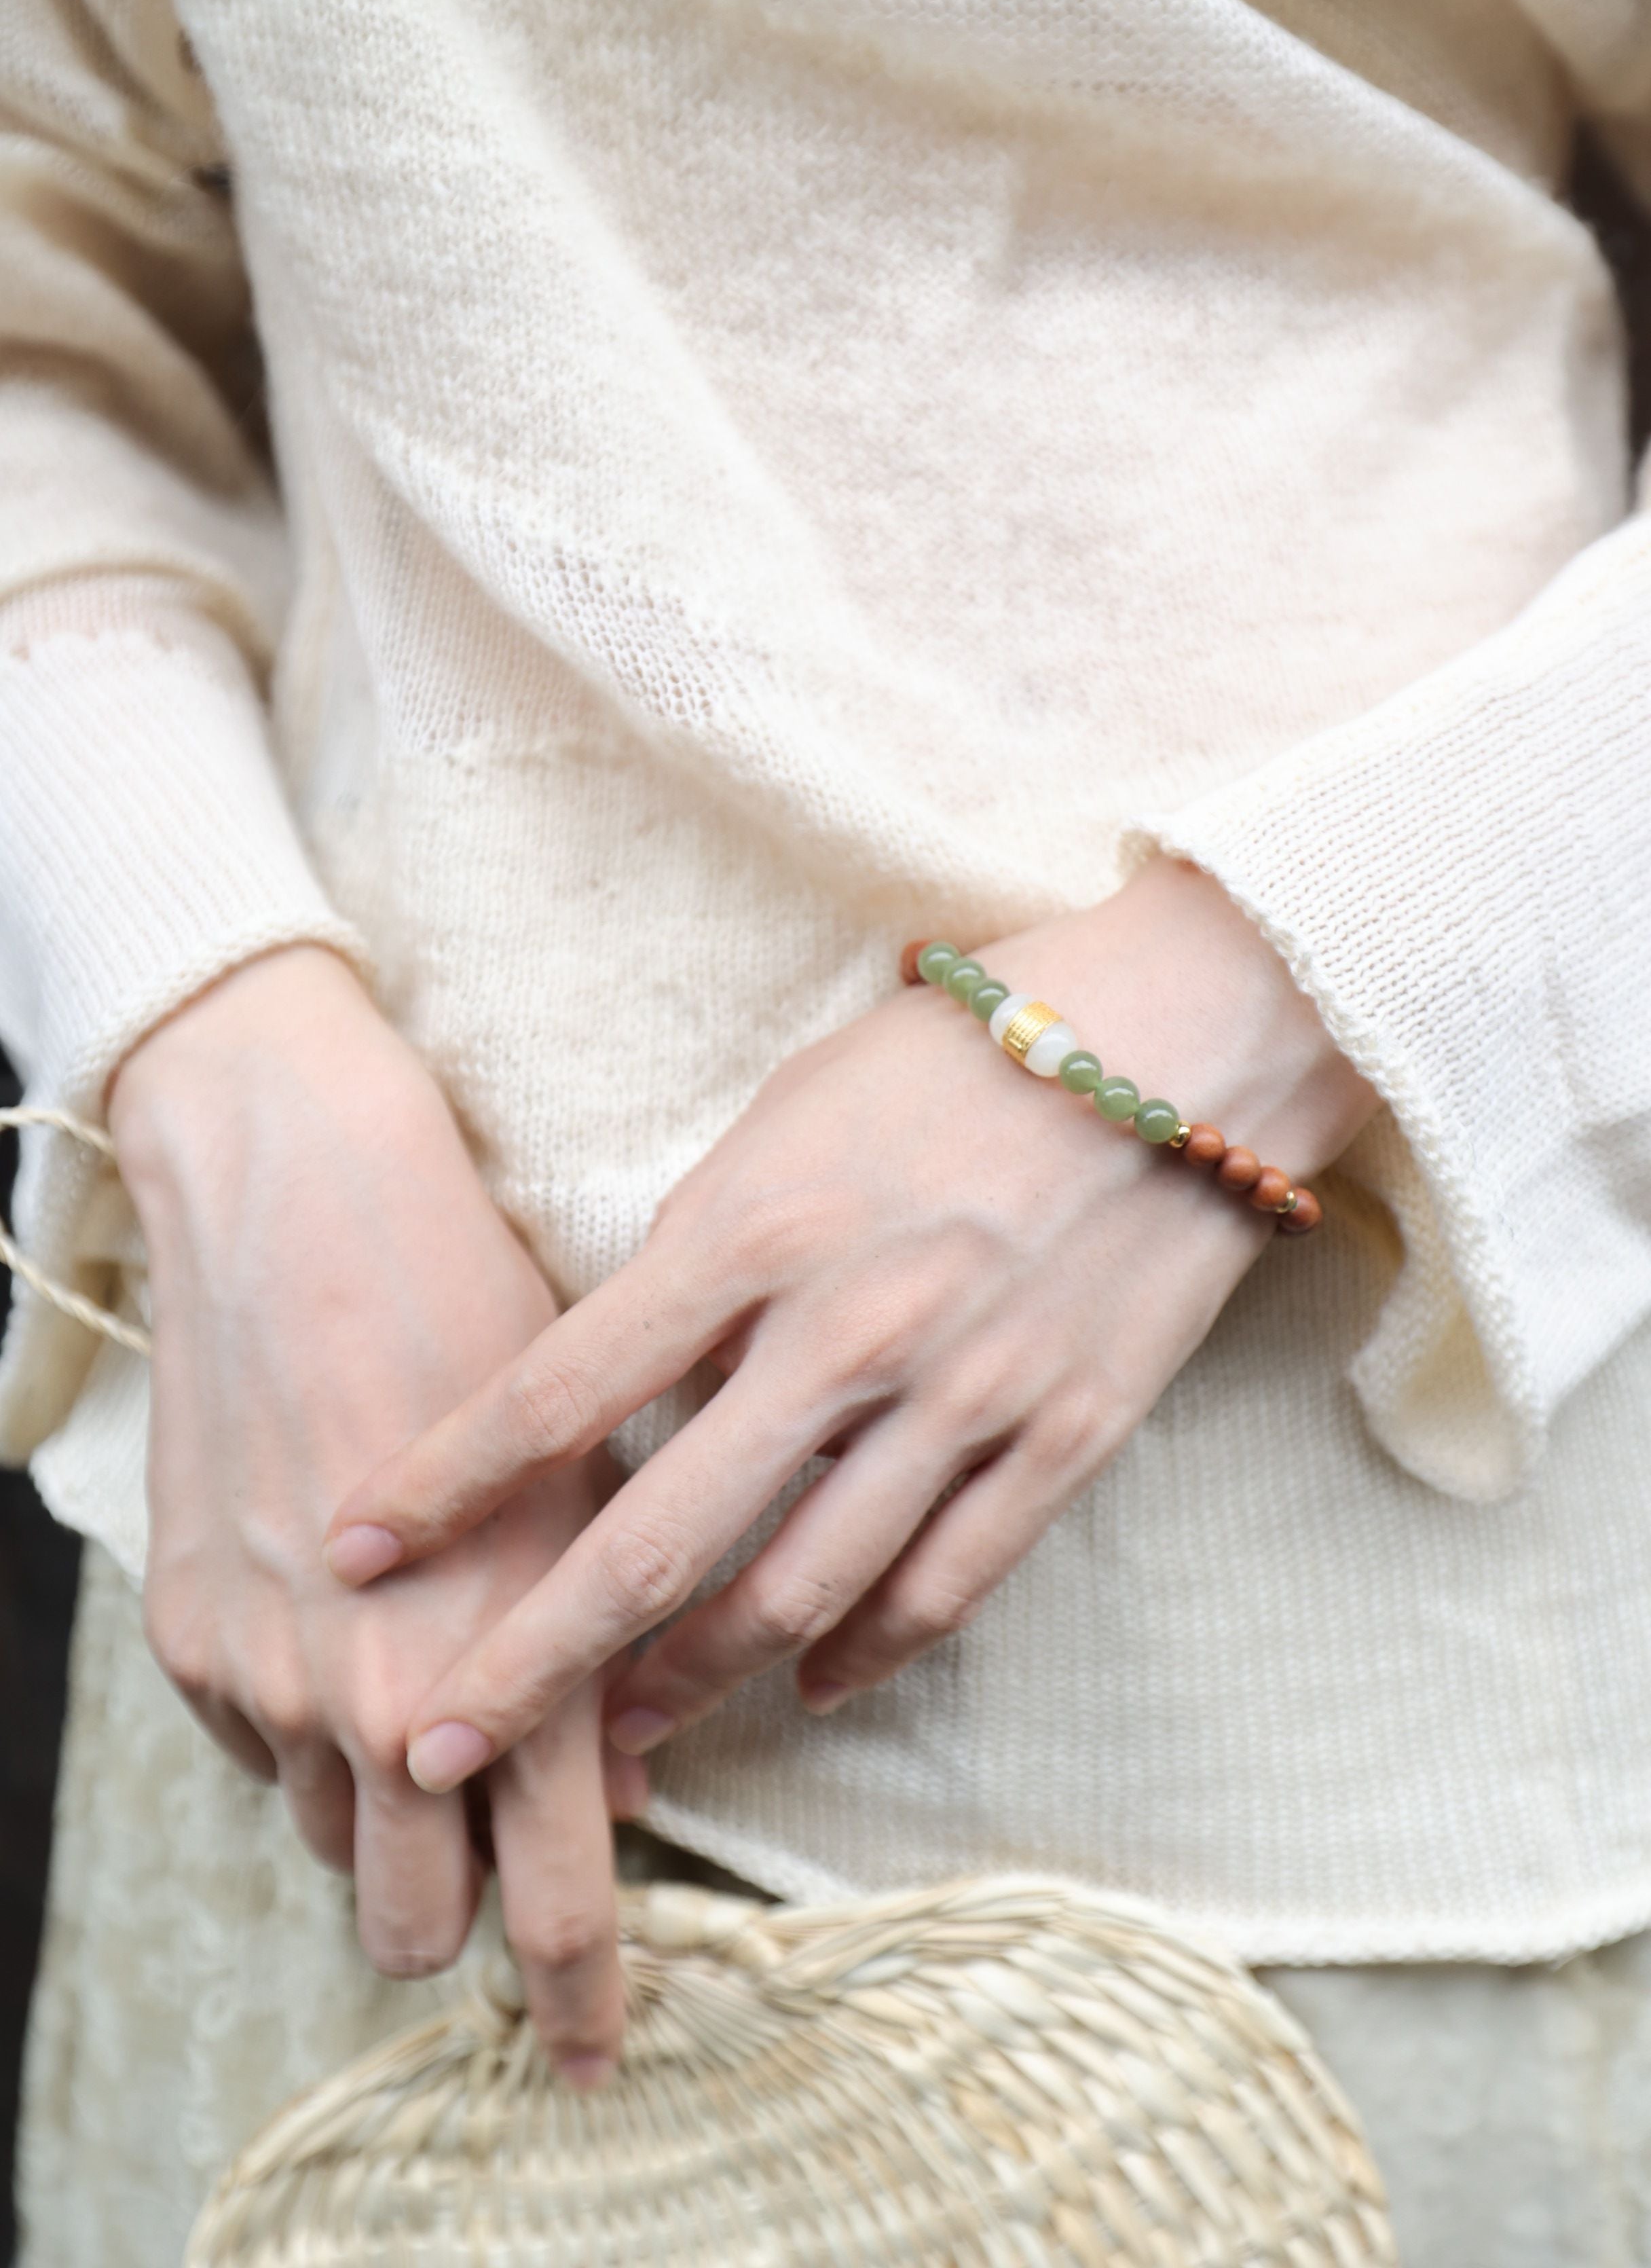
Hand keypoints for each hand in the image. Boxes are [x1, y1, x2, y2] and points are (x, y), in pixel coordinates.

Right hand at [110, 945, 640, 2081]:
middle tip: (490, 1850)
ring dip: (378, 1809)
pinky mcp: (188, 1638)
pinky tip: (342, 1615)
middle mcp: (376, 1705)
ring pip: (327, 1843)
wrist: (303, 1206)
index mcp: (509, 1668)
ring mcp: (265, 1681)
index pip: (550, 1901)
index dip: (579, 1999)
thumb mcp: (588, 1482)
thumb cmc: (482, 1316)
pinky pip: (253, 1752)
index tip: (595, 2051)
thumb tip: (612, 1786)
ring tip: (417, 1688)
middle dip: (457, 1911)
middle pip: (409, 1927)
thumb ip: (605, 1655)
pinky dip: (302, 1726)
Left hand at [326, 860, 1378, 1787]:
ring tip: (616, 1737)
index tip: (351, 1553)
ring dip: (689, 1684)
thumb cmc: (958, 1056)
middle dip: (530, 1663)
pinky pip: (943, 1589)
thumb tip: (623, 1374)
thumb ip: (699, 1250)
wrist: (1180, 1043)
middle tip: (437, 1747)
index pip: (558, 1389)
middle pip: (658, 1541)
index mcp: (754, 1231)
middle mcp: (846, 1332)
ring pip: (796, 1595)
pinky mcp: (1061, 1439)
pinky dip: (860, 1656)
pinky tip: (803, 1690)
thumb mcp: (787, 1114)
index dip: (441, 1485)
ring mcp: (961, 1399)